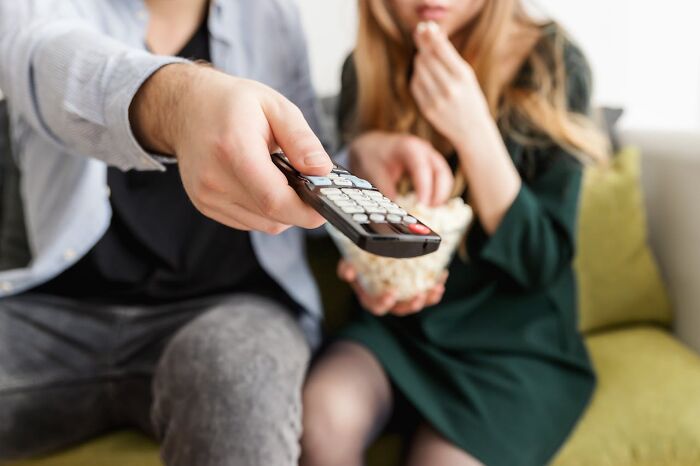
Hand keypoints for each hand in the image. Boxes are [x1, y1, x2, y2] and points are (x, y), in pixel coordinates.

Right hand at [130, 64, 332, 233]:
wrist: (186, 107)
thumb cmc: (231, 103)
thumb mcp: (275, 106)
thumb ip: (301, 139)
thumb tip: (322, 170)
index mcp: (233, 149)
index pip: (274, 200)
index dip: (306, 211)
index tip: (327, 206)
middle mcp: (215, 179)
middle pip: (271, 216)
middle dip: (300, 208)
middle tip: (311, 186)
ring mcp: (207, 196)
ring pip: (263, 224)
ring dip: (282, 210)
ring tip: (282, 178)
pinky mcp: (205, 205)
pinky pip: (248, 221)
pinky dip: (264, 210)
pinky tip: (263, 184)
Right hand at [338, 260, 447, 316]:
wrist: (369, 257)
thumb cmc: (358, 262)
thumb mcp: (348, 263)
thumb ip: (346, 268)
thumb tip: (348, 272)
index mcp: (370, 298)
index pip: (377, 307)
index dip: (384, 303)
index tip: (392, 294)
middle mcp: (388, 301)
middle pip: (401, 310)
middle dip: (412, 305)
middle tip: (420, 296)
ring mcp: (402, 297)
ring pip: (416, 303)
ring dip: (428, 298)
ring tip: (437, 288)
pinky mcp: (414, 289)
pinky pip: (426, 292)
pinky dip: (435, 286)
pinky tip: (442, 275)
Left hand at [349, 131, 452, 205]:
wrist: (373, 145)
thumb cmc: (373, 155)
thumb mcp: (374, 173)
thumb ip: (386, 191)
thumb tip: (396, 211)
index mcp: (409, 147)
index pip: (422, 168)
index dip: (425, 188)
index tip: (422, 205)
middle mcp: (424, 149)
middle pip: (441, 172)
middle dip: (439, 194)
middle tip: (429, 211)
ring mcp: (430, 156)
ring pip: (445, 176)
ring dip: (441, 195)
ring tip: (430, 211)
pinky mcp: (432, 164)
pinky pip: (442, 179)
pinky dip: (439, 192)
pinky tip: (430, 205)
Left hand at [411, 22, 491, 147]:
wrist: (472, 130)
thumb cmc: (470, 97)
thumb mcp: (467, 75)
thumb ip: (449, 57)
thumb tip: (431, 35)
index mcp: (463, 76)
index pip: (441, 49)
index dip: (431, 35)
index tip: (426, 27)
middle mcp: (449, 88)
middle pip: (427, 57)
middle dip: (422, 45)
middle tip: (420, 36)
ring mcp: (437, 100)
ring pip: (419, 69)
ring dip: (420, 60)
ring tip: (425, 57)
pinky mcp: (427, 109)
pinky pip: (415, 85)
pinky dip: (417, 76)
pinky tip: (423, 74)